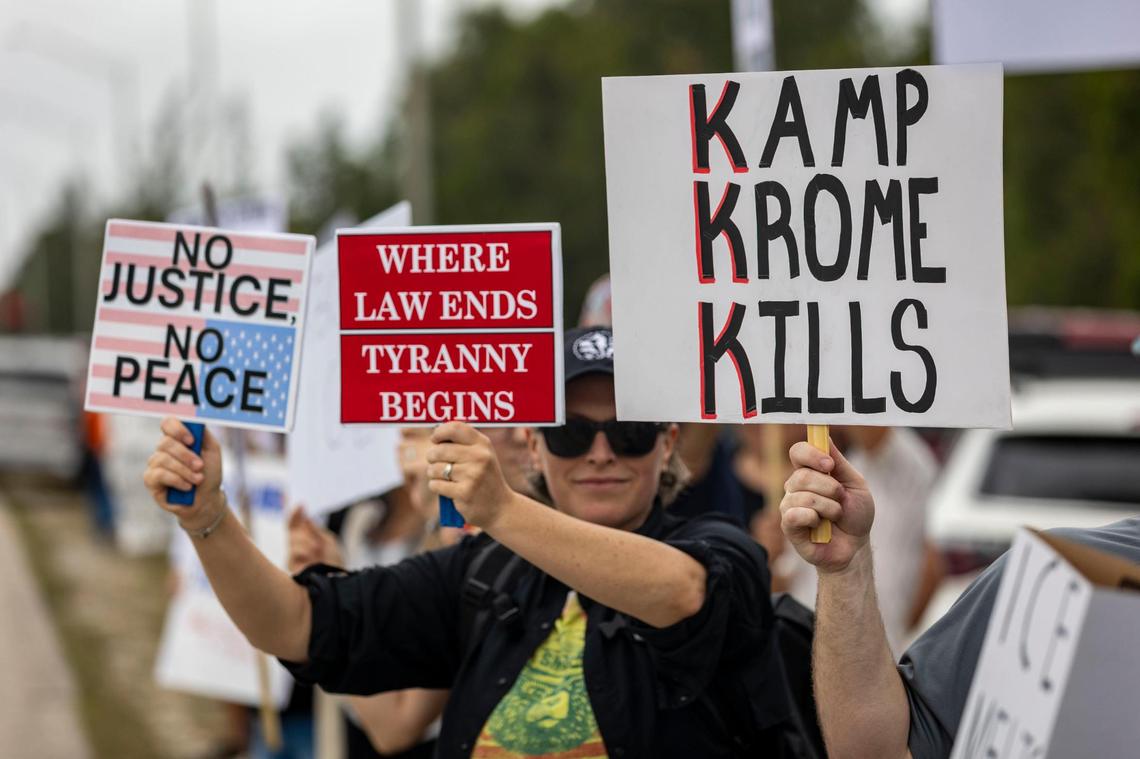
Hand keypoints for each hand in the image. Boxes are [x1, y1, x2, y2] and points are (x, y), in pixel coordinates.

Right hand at [143, 417, 224, 531]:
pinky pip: (159, 474)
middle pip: (166, 442)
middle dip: (186, 455)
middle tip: (200, 466)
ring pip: (163, 459)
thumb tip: (194, 420)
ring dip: (184, 470)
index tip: (191, 440)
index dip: (177, 429)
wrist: (207, 499)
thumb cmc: (209, 473)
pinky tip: (187, 487)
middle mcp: (163, 449)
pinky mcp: (150, 480)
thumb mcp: (212, 451)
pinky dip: (177, 480)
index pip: (168, 423)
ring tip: (198, 479)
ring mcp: (155, 464)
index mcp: (177, 438)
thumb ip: (204, 434)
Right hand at [287, 507, 342, 573]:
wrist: (337, 578)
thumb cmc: (334, 562)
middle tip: (311, 531)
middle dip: (300, 528)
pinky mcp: (291, 566)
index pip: (296, 525)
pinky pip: (292, 552)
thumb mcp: (328, 541)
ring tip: (316, 549)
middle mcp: (298, 547)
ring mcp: (294, 557)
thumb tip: (305, 518)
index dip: (295, 515)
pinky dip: (302, 550)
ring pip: (291, 540)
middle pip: (291, 531)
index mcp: (306, 540)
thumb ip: (315, 530)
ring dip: (304, 541)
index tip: (300, 505)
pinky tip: (311, 554)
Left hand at [425, 422, 513, 529]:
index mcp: (483, 444)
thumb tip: (436, 433)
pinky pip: (435, 484)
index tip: (435, 439)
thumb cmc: (485, 478)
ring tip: (444, 478)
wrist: (500, 508)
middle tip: (437, 463)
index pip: (455, 428)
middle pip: (439, 450)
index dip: (440, 432)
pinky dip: (436, 487)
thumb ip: (463, 443)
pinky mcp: (464, 493)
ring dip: (433, 473)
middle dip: (432, 457)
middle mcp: (480, 457)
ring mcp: (472, 475)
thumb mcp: (482, 455)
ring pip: (435, 468)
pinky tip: (447, 489)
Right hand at [779, 439, 874, 573]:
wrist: (856, 547)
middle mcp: (795, 487)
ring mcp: (790, 506)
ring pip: (802, 496)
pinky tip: (820, 526)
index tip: (829, 465)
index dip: (811, 454)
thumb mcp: (855, 484)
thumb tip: (824, 436)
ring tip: (835, 516)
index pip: (798, 452)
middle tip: (840, 499)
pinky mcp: (788, 526)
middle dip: (829, 488)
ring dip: (829, 507)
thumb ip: (839, 462)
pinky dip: (814, 519)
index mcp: (810, 472)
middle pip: (802, 475)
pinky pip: (795, 515)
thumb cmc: (855, 515)